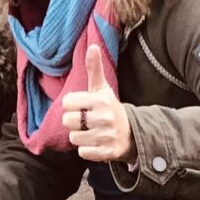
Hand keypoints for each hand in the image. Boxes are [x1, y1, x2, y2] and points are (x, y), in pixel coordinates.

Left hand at [60, 42, 132, 164]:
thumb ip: (94, 69)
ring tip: (92, 132)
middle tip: (86, 121)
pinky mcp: (107, 153)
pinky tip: (96, 143)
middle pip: (67, 121)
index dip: (71, 105)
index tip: (82, 106)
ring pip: (74, 138)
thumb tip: (92, 46)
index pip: (67, 103)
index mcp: (100, 100)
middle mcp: (103, 118)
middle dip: (74, 122)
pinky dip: (87, 150)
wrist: (132, 133)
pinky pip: (82, 153)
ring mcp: (106, 136)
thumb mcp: (102, 89)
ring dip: (80, 137)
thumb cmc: (109, 108)